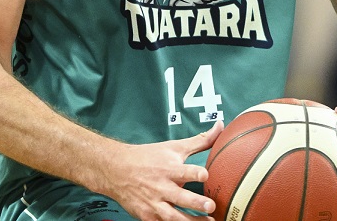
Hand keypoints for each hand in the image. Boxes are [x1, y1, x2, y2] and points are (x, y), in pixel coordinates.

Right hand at [93, 123, 223, 220]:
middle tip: (210, 206)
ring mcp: (154, 204)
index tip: (205, 175)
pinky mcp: (148, 217)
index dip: (194, 172)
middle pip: (180, 197)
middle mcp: (161, 187)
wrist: (116, 170)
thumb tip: (220, 126)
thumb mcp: (174, 147)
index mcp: (169, 169)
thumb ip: (201, 141)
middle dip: (196, 202)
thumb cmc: (148, 157)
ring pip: (173, 217)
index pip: (183, 170)